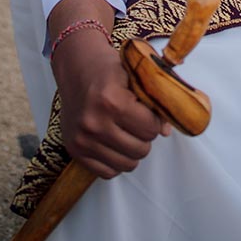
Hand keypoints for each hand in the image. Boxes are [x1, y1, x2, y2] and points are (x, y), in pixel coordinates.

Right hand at [54, 30, 169, 178]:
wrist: (75, 67)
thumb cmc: (108, 69)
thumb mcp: (134, 75)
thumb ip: (154, 100)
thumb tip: (166, 131)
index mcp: (111, 99)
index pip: (150, 128)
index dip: (155, 121)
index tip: (149, 112)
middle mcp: (94, 122)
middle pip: (140, 149)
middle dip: (145, 136)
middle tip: (138, 122)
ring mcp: (82, 139)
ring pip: (126, 164)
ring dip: (132, 150)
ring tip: (127, 132)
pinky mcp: (74, 151)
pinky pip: (107, 172)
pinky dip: (116, 161)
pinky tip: (114, 143)